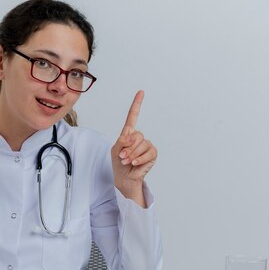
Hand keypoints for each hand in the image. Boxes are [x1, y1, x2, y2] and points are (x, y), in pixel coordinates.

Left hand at [111, 90, 157, 205]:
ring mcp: (146, 144)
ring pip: (141, 144)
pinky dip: (139, 159)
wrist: (124, 177)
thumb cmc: (118, 163)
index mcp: (128, 133)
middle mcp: (139, 137)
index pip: (133, 116)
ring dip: (132, 155)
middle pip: (136, 135)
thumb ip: (122, 141)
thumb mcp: (115, 150)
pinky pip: (148, 152)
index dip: (137, 104)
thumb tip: (131, 137)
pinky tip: (135, 164)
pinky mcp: (152, 153)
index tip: (141, 92)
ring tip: (127, 161)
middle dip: (127, 148)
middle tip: (122, 157)